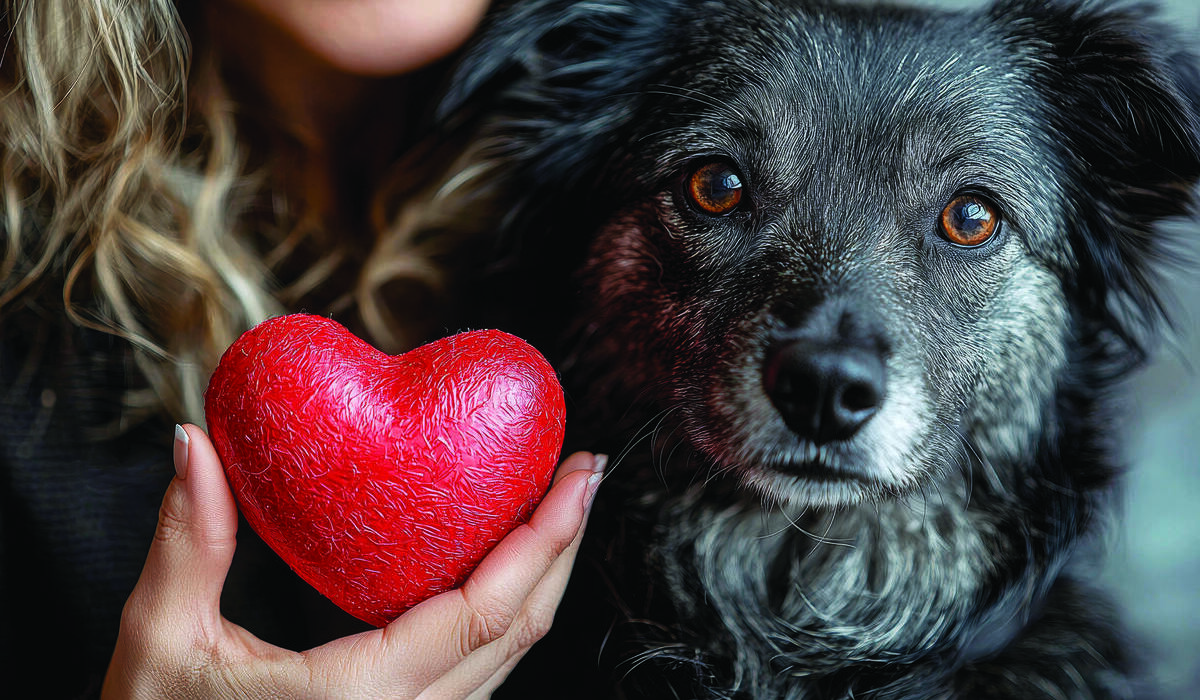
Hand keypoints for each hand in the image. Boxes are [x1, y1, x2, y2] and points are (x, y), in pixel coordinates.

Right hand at [102, 423, 604, 698]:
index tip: (578, 475)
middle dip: (563, 546)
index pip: (485, 611)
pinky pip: (480, 675)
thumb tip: (196, 442)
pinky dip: (507, 614)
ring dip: (543, 580)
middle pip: (520, 632)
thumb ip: (187, 542)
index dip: (544, 539)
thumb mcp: (160, 643)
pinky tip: (503, 569)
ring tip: (558, 509)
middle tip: (584, 471)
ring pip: (508, 658)